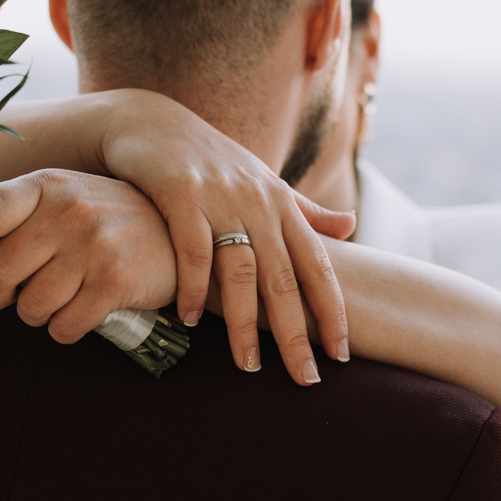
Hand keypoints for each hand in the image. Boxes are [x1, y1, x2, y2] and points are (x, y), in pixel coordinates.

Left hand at [0, 169, 176, 343]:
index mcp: (47, 186)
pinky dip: (66, 329)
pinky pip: (64, 327)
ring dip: (36, 315)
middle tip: (15, 293)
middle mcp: (69, 210)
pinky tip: (82, 311)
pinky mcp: (118, 281)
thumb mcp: (56, 210)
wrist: (181, 237)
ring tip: (58, 297)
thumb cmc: (105, 225)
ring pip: (29, 308)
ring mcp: (95, 245)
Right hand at [98, 90, 354, 385]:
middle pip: (284, 278)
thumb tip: (351, 226)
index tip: (342, 354)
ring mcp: (219, 197)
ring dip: (245, 323)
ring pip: (240, 271)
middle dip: (296, 333)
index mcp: (282, 204)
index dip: (332, 311)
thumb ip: (305, 211)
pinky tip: (190, 320)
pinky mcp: (180, 193)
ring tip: (249, 366)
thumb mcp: (263, 182)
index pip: (317, 266)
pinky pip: (192, 251)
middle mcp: (258, 202)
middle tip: (305, 379)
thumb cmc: (211, 160)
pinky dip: (193, 287)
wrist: (150, 121)